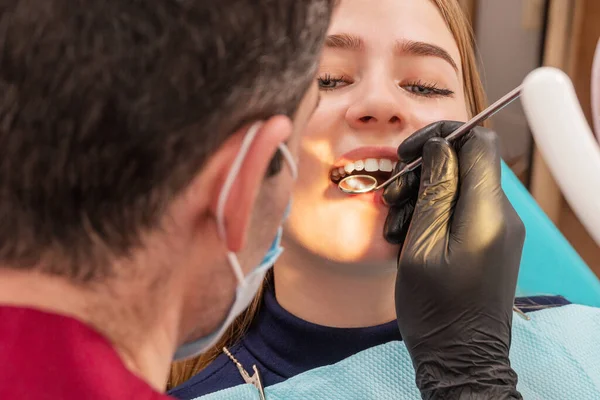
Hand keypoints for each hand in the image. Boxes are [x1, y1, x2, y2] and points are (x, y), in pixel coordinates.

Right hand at [384, 121, 524, 398]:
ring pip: (458, 187)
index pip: (478, 142)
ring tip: (396, 228)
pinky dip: (432, 215)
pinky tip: (408, 239)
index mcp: (486, 212)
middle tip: (392, 197)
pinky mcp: (489, 241)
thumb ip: (435, 190)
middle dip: (423, 171)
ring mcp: (497, 228)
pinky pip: (461, 211)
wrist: (460, 358)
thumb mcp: (421, 245)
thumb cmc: (435, 308)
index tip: (407, 152)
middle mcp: (500, 214)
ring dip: (422, 196)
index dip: (441, 136)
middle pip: (465, 163)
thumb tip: (441, 145)